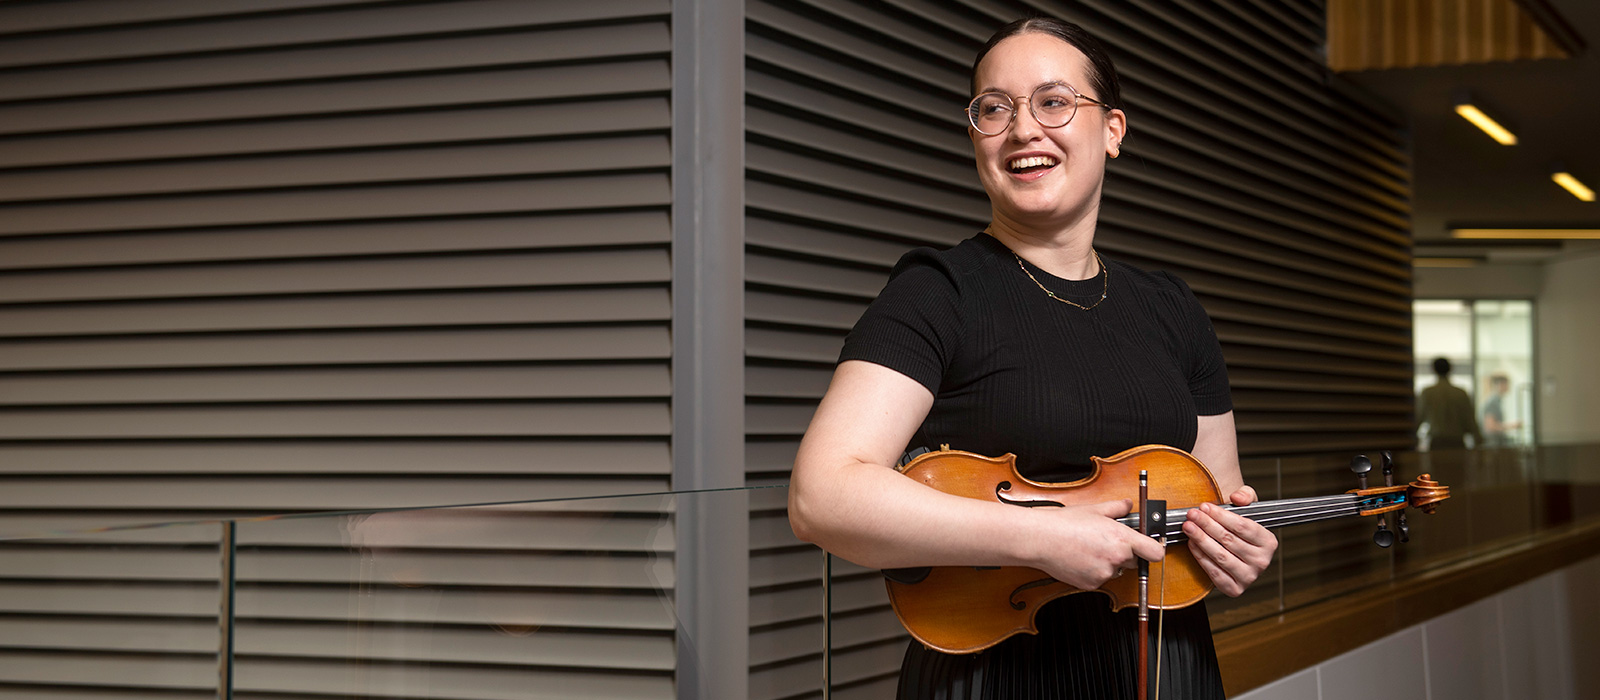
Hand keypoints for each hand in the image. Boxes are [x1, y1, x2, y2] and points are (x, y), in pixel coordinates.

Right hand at [1033, 499, 1165, 589]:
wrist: (1040, 539)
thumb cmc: (1064, 523)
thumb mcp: (1094, 509)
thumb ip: (1117, 508)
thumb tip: (1127, 504)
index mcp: (1122, 539)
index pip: (1155, 552)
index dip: (1154, 549)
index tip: (1150, 546)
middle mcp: (1116, 558)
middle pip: (1134, 561)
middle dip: (1125, 553)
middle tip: (1106, 541)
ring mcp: (1104, 574)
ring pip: (1115, 570)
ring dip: (1108, 562)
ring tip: (1088, 548)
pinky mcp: (1091, 584)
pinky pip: (1100, 578)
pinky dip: (1093, 571)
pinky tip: (1080, 558)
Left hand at [1183, 485, 1276, 596]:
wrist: (1236, 555)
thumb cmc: (1240, 531)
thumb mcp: (1247, 509)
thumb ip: (1245, 496)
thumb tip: (1237, 497)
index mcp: (1268, 542)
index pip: (1242, 526)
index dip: (1221, 515)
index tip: (1204, 506)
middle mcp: (1262, 561)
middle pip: (1229, 540)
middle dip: (1207, 524)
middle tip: (1192, 514)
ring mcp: (1249, 577)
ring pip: (1221, 556)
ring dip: (1201, 539)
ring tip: (1188, 527)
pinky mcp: (1234, 588)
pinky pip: (1214, 572)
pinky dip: (1200, 557)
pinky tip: (1191, 544)